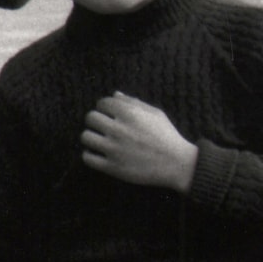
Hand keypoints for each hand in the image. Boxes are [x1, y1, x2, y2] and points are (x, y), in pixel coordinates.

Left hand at [80, 93, 197, 190]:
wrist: (176, 164)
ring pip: (85, 137)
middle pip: (90, 118)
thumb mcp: (155, 113)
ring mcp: (114, 149)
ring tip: (98, 140)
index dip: (104, 107)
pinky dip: (89, 155)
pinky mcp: (112, 167)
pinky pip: (87, 158)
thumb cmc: (166, 136)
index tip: (108, 114)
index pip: (102, 103)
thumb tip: (115, 94)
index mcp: (129, 113)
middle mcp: (119, 129)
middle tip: (102, 126)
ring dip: (90, 137)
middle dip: (95, 120)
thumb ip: (133, 102)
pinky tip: (97, 154)